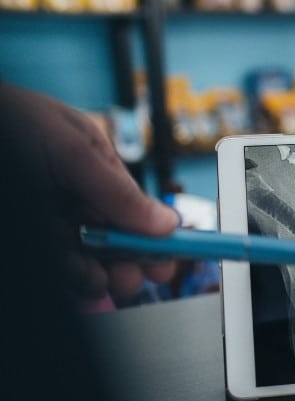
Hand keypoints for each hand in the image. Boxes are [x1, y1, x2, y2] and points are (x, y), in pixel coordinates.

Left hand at [1, 82, 178, 300]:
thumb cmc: (10, 119)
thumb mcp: (72, 150)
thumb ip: (117, 190)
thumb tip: (165, 221)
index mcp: (93, 167)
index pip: (135, 208)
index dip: (157, 236)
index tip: (172, 261)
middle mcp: (72, 195)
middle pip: (112, 239)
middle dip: (127, 262)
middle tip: (132, 279)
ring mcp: (48, 218)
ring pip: (83, 257)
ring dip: (94, 274)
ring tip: (94, 281)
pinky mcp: (31, 237)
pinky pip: (58, 263)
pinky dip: (70, 277)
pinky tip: (77, 282)